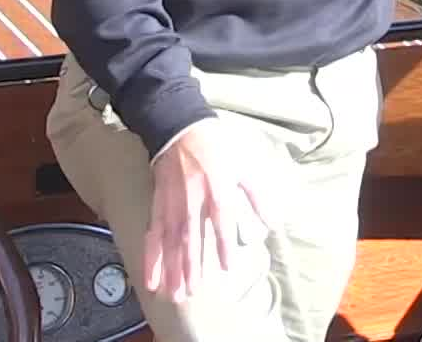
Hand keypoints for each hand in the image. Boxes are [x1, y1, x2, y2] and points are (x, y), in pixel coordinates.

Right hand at [142, 118, 275, 303]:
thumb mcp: (243, 167)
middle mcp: (192, 201)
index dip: (223, 245)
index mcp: (216, 191)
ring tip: (173, 294)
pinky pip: (153, 235)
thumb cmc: (215, 148)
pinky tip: (149, 277)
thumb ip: (257, 197)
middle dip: (190, 267)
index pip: (221, 222)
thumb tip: (272, 224)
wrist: (179, 128)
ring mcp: (172, 205)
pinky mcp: (157, 205)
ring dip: (170, 269)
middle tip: (190, 293)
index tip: (226, 268)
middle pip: (190, 238)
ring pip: (169, 242)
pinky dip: (150, 257)